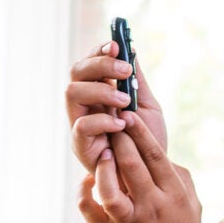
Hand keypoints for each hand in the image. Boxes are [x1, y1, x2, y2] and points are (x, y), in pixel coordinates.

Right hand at [65, 40, 167, 172]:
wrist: (151, 177)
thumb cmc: (146, 143)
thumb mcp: (146, 107)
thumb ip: (137, 82)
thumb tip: (132, 51)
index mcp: (98, 94)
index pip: (89, 64)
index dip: (98, 52)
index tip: (117, 45)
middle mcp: (84, 106)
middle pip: (76, 73)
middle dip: (99, 65)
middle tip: (125, 70)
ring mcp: (80, 125)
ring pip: (72, 93)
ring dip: (100, 90)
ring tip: (125, 101)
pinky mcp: (81, 147)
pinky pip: (80, 126)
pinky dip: (102, 121)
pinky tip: (121, 125)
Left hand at [77, 112, 200, 222]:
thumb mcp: (192, 205)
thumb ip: (179, 176)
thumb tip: (159, 152)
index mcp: (173, 195)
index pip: (155, 154)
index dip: (139, 131)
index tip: (128, 115)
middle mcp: (152, 206)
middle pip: (131, 163)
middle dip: (118, 138)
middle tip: (110, 124)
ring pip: (108, 187)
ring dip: (102, 166)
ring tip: (102, 154)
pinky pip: (89, 208)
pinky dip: (84, 191)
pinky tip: (87, 181)